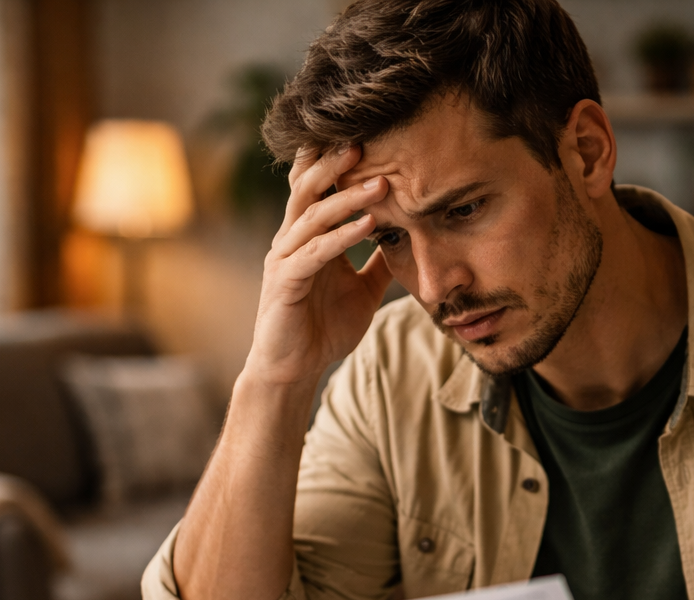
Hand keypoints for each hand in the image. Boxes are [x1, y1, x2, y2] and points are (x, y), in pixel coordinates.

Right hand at [249, 146, 395, 387]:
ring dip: (348, 199)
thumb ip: (378, 263)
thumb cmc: (323, 329)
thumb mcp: (363, 290)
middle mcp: (291, 240)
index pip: (317, 188)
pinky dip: (341, 237)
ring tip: (380, 183)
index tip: (366, 136)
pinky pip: (314, 253)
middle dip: (335, 164)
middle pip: (308, 189)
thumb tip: (408, 239)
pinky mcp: (285, 283)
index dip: (335, 162)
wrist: (294, 369)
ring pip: (313, 216)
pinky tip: (368, 226)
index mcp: (308, 237)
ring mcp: (285, 260)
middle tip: (365, 140)